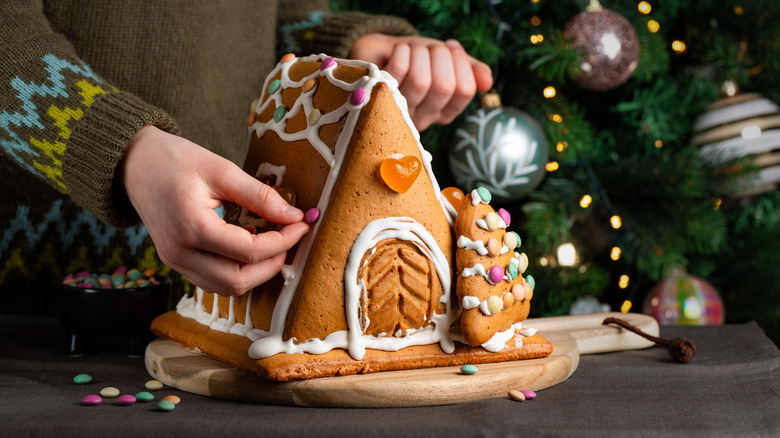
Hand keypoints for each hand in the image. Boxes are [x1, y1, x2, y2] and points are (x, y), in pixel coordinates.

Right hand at [122, 126, 309, 295]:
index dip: (283, 241)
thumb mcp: (222, 169)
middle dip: (273, 264)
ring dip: (256, 272)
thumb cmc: (175, 160)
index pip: (249, 251)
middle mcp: (180, 253)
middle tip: (291, 239)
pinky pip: (213, 281)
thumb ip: (259, 195)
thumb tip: (295, 215)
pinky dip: (237, 271)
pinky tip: (248, 246)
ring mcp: (175, 262)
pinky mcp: (176, 262)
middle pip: (238, 281)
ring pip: (226, 287)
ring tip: (273, 243)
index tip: (302, 224)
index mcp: (191, 228)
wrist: (134, 163)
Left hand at [350, 34, 492, 130]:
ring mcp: (398, 109)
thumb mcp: (446, 63)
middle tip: (431, 47)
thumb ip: (470, 71)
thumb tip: (488, 82)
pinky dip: (403, 53)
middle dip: (440, 56)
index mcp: (443, 111)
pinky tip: (400, 50)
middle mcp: (422, 117)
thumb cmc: (416, 62)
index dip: (461, 64)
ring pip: (421, 81)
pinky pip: (398, 72)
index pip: (464, 92)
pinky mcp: (378, 94)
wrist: (380, 55)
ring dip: (420, 53)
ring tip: (415, 47)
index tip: (452, 46)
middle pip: (444, 87)